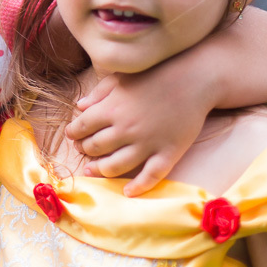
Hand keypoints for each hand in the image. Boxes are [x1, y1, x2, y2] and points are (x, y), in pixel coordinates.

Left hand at [65, 66, 210, 196]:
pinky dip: (138, 187)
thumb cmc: (154, 75)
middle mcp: (126, 129)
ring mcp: (147, 143)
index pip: (81, 127)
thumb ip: (98, 93)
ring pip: (116, 166)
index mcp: (111, 109)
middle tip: (83, 150)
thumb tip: (79, 108)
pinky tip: (127, 192)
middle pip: (95, 148)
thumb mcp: (120, 78)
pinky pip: (151, 176)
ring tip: (93, 170)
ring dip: (100, 170)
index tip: (73, 135)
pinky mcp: (168, 153)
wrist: (193, 79)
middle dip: (84, 150)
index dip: (73, 133)